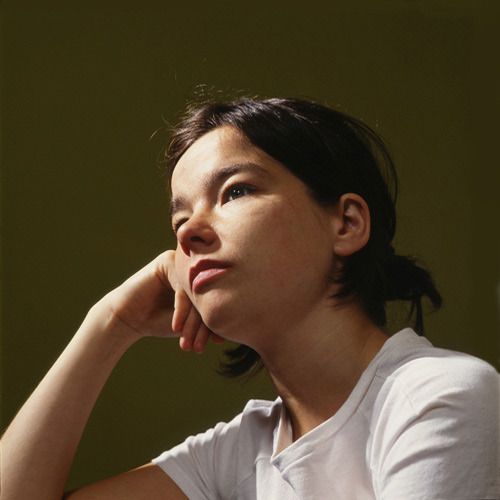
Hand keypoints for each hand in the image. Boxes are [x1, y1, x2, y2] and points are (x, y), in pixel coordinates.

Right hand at [99, 250, 222, 351]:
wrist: (128, 319)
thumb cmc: (161, 321)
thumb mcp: (191, 323)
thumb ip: (209, 320)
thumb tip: (236, 328)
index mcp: (205, 277)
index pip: (218, 298)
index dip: (217, 322)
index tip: (217, 342)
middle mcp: (195, 266)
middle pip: (209, 295)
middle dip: (204, 325)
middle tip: (199, 347)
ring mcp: (181, 262)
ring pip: (196, 293)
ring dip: (192, 321)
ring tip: (189, 343)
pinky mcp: (166, 262)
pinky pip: (181, 287)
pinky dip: (180, 310)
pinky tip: (176, 328)